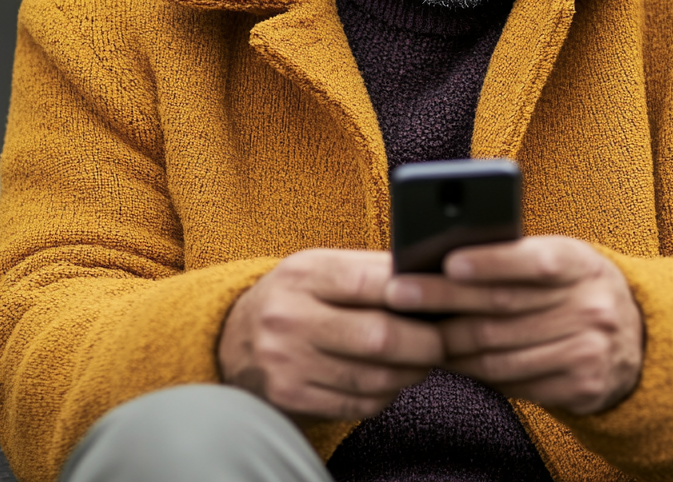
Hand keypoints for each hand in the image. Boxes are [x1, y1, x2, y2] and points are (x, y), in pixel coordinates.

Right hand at [219, 249, 442, 419]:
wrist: (232, 337)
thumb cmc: (295, 296)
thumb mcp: (321, 267)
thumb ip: (371, 270)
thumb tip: (432, 279)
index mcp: (304, 275)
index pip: (371, 281)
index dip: (415, 293)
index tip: (440, 300)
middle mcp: (290, 318)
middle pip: (380, 337)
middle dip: (426, 343)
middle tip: (441, 340)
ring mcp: (288, 363)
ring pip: (376, 378)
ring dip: (411, 372)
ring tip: (419, 360)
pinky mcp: (291, 398)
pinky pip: (359, 406)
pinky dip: (386, 395)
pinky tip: (388, 380)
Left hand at [387, 236, 643, 414]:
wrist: (636, 339)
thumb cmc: (575, 288)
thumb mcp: (561, 261)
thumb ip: (516, 257)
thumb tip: (445, 261)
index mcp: (582, 263)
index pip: (535, 260)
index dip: (491, 261)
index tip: (447, 261)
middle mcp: (591, 306)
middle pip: (503, 309)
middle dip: (443, 302)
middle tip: (399, 295)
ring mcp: (588, 349)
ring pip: (499, 352)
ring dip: (449, 344)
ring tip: (414, 332)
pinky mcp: (580, 386)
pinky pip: (512, 382)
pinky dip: (475, 372)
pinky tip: (451, 360)